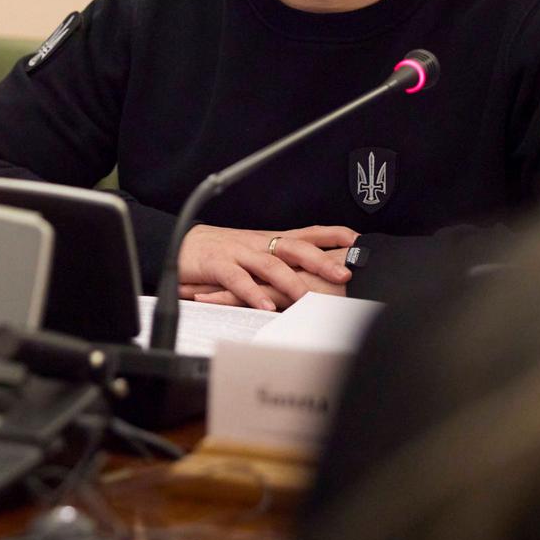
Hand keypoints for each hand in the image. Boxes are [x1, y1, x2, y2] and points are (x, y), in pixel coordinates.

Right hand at [176, 224, 357, 309]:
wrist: (179, 243)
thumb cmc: (221, 252)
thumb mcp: (255, 253)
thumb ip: (281, 262)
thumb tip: (316, 275)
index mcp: (270, 240)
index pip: (308, 232)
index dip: (334, 234)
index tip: (359, 240)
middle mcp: (258, 243)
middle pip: (295, 247)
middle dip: (321, 259)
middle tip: (344, 274)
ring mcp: (239, 253)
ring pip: (270, 264)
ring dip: (291, 282)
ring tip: (307, 299)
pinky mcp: (218, 265)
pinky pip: (238, 279)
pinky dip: (252, 293)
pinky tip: (265, 307)